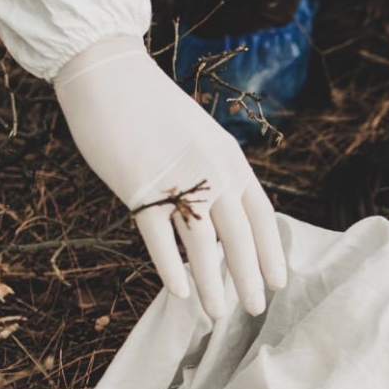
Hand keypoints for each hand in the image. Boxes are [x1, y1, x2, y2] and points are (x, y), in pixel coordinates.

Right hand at [54, 37, 286, 318]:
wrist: (108, 76)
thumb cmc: (149, 106)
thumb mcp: (196, 136)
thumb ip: (211, 172)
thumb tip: (220, 215)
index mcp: (229, 157)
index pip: (261, 213)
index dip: (271, 250)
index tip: (279, 280)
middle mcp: (211, 171)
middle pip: (239, 235)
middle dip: (250, 276)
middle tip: (257, 309)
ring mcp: (176, 180)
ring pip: (203, 244)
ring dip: (212, 283)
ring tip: (218, 313)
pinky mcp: (140, 189)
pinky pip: (160, 238)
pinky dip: (170, 267)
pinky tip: (178, 293)